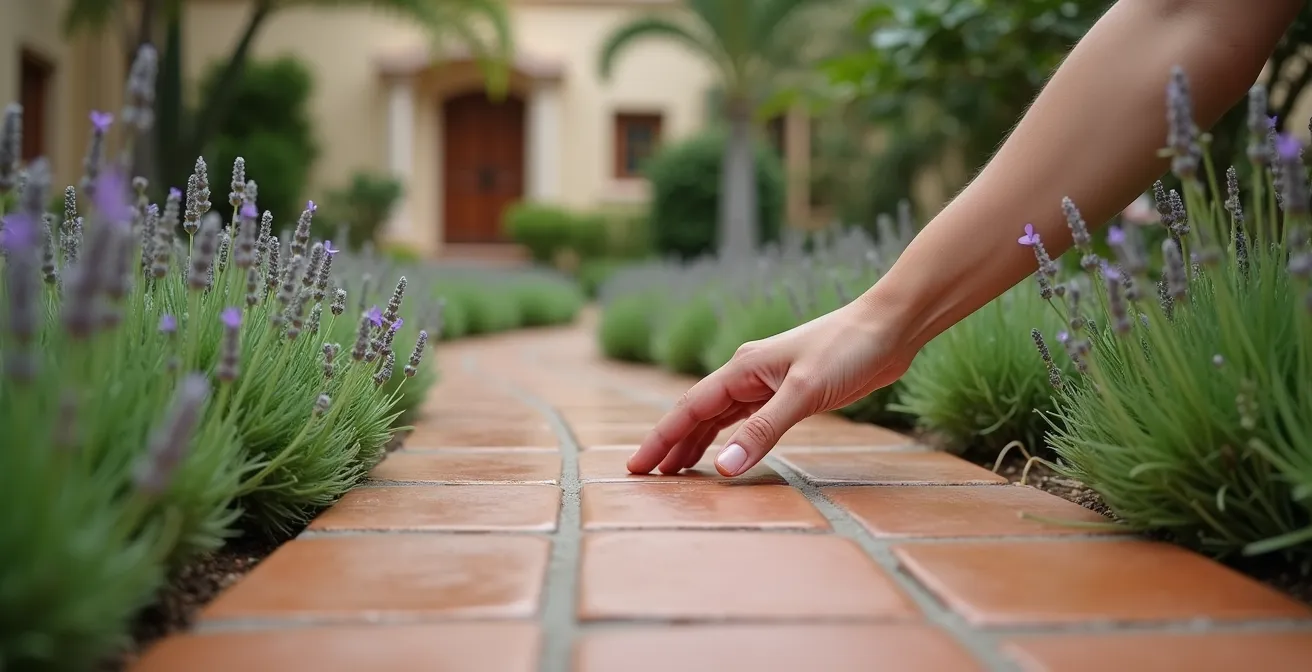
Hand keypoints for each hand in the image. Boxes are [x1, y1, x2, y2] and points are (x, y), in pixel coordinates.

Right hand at [627, 295, 917, 476]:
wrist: (890, 328)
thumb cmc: (848, 350)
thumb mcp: (803, 393)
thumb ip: (762, 431)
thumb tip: (723, 467)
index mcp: (742, 369)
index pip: (688, 409)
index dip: (661, 439)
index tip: (636, 467)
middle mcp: (747, 375)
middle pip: (697, 414)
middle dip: (670, 445)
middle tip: (646, 477)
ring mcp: (768, 383)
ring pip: (720, 418)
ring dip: (696, 443)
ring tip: (675, 472)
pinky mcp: (789, 393)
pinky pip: (745, 419)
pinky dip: (727, 437)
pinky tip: (720, 451)